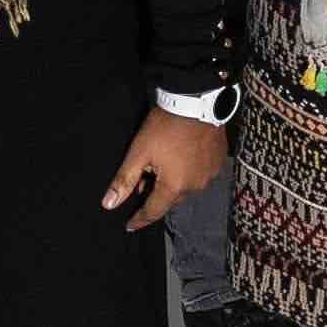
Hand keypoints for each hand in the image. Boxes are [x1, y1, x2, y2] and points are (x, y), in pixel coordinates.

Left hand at [103, 108, 227, 231]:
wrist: (196, 100)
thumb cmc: (165, 126)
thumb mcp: (139, 152)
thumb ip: (125, 180)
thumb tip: (109, 205)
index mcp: (174, 187)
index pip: (153, 211)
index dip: (139, 219)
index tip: (129, 225)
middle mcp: (195, 186)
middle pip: (171, 198)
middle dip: (156, 194)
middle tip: (144, 180)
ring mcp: (209, 174)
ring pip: (186, 186)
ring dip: (173, 182)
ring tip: (163, 165)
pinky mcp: (218, 162)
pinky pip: (200, 174)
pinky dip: (188, 170)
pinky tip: (181, 156)